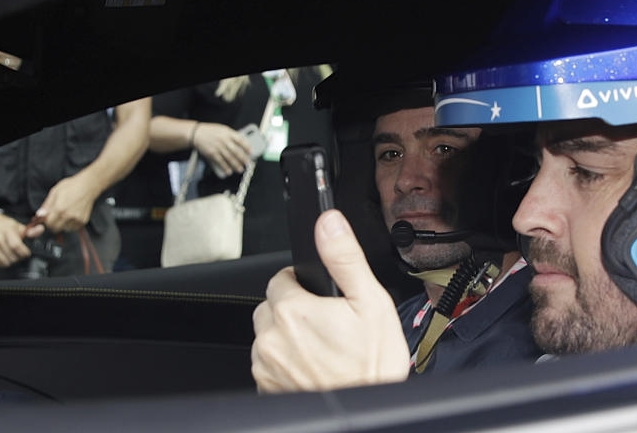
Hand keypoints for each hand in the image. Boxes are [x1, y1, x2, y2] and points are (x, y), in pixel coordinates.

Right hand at [0, 212, 40, 266]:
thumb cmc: (2, 224)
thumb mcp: (18, 225)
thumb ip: (31, 230)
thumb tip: (41, 229)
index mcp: (7, 232)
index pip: (16, 246)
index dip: (24, 252)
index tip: (27, 253)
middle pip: (12, 256)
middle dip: (20, 257)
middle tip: (21, 254)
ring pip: (6, 262)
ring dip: (13, 261)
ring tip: (14, 255)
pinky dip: (5, 263)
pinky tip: (7, 257)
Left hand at [37, 174, 96, 231]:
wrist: (88, 186)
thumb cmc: (71, 186)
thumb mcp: (55, 192)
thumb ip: (46, 205)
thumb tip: (39, 215)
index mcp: (59, 208)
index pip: (48, 223)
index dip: (47, 221)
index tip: (48, 217)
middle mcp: (68, 215)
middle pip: (56, 229)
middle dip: (53, 224)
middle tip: (55, 216)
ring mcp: (77, 219)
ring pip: (65, 229)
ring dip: (63, 224)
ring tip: (65, 214)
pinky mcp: (83, 221)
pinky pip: (73, 228)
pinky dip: (71, 224)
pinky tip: (72, 215)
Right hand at [192, 122, 250, 176]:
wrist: (196, 133)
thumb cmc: (211, 131)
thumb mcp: (223, 129)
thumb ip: (232, 136)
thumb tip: (242, 145)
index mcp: (227, 133)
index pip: (240, 140)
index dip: (247, 146)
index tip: (251, 152)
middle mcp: (223, 140)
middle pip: (235, 151)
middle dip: (243, 158)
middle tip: (247, 163)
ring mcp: (217, 147)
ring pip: (229, 158)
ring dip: (235, 165)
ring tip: (240, 169)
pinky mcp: (212, 153)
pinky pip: (220, 162)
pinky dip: (225, 167)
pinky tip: (229, 171)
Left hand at [251, 210, 409, 392]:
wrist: (365, 413)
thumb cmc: (371, 368)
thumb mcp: (369, 302)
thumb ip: (344, 258)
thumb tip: (330, 223)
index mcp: (292, 309)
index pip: (281, 279)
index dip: (303, 285)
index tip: (322, 299)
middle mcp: (271, 337)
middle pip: (273, 308)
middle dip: (294, 311)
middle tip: (326, 326)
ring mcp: (265, 364)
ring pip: (269, 336)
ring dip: (288, 338)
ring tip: (322, 350)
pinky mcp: (265, 386)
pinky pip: (269, 364)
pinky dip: (285, 364)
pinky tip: (312, 369)